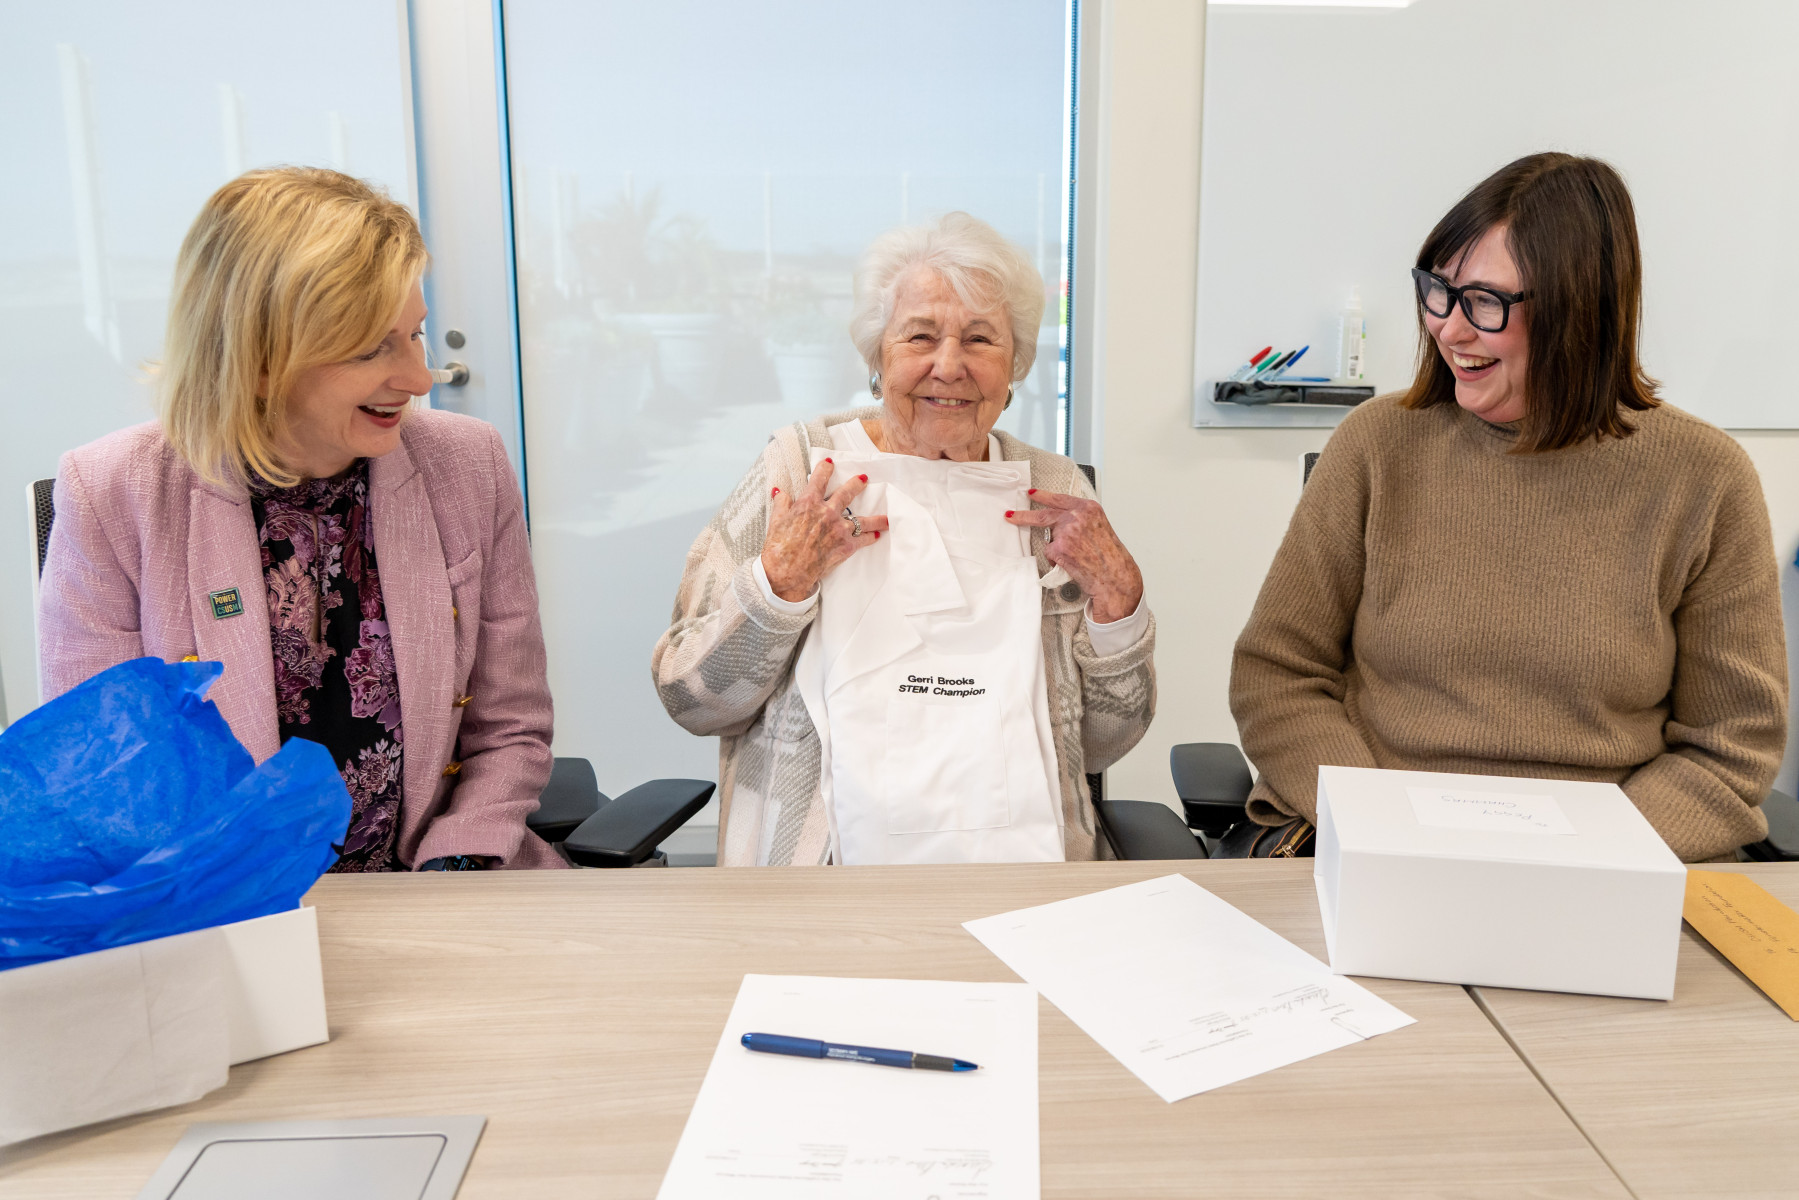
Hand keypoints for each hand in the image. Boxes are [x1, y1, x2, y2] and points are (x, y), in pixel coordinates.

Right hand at [761, 458, 890, 601]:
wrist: (787, 570)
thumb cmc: (779, 547)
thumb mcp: (775, 520)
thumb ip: (781, 503)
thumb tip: (780, 493)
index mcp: (809, 503)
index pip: (819, 479)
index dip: (825, 469)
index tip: (830, 463)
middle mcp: (827, 512)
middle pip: (846, 493)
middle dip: (857, 484)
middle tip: (864, 479)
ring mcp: (839, 529)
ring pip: (862, 520)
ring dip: (875, 518)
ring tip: (885, 517)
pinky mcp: (846, 546)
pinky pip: (862, 539)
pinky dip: (870, 537)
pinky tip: (876, 536)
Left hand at [1004, 489, 1143, 622]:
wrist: (1114, 575)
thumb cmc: (1109, 555)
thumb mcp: (1099, 526)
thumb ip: (1081, 519)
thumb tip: (1062, 522)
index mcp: (1088, 508)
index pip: (1059, 498)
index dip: (1043, 496)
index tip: (1031, 493)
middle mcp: (1077, 516)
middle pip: (1043, 514)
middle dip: (1024, 516)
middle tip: (1011, 515)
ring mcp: (1066, 531)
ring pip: (1050, 538)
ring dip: (1057, 547)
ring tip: (1075, 556)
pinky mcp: (1059, 548)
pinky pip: (1050, 553)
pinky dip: (1057, 560)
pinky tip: (1071, 563)